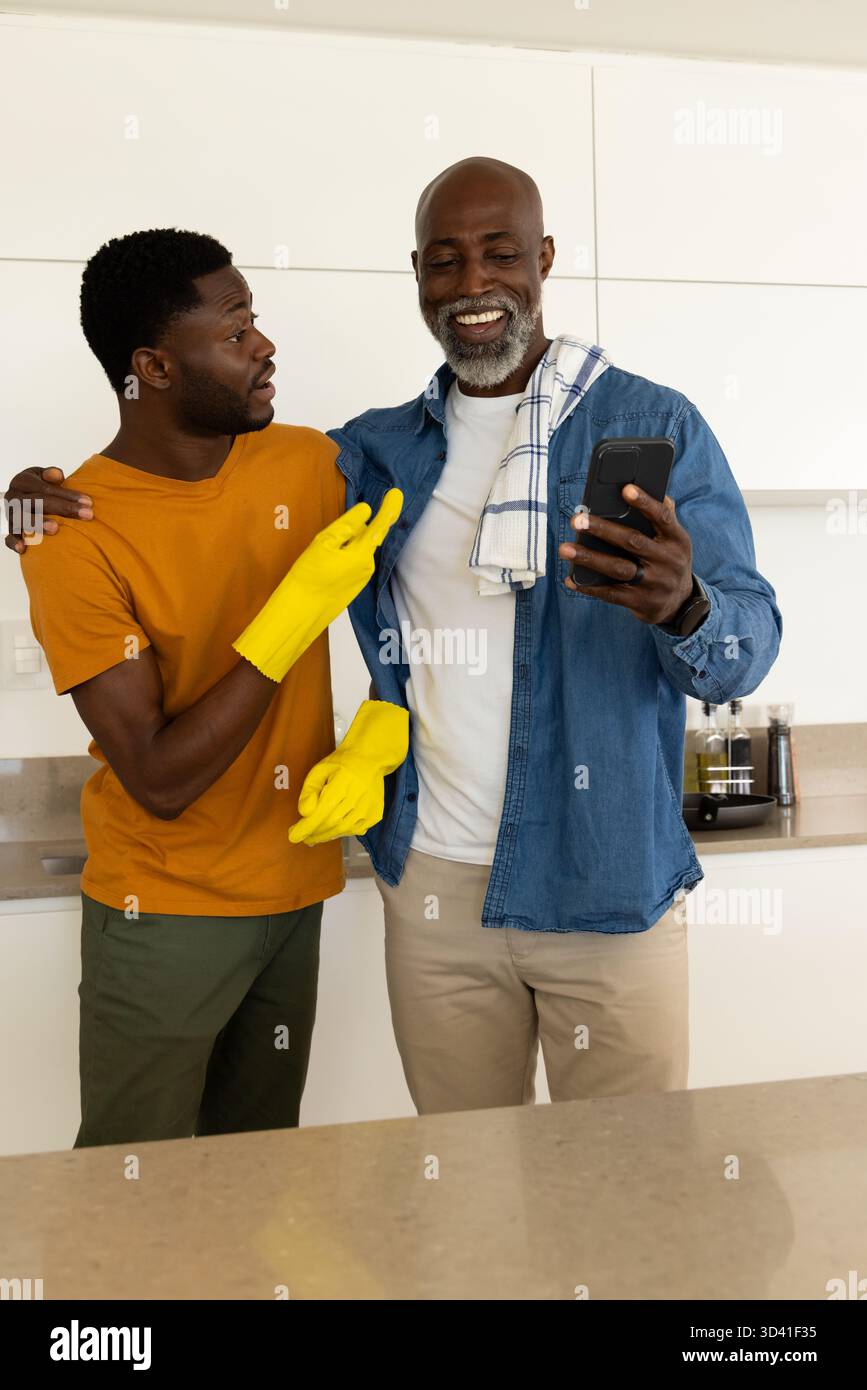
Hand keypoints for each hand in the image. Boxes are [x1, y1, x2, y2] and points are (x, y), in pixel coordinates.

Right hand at [3, 467, 92, 552]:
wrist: (23, 498)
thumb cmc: (39, 488)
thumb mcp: (43, 477)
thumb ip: (50, 475)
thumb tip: (58, 476)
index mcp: (22, 482)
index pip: (46, 488)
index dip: (68, 495)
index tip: (89, 502)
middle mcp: (14, 498)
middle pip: (38, 502)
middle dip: (63, 508)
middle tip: (87, 515)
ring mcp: (11, 515)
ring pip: (22, 519)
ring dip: (39, 524)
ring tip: (56, 529)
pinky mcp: (10, 530)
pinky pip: (9, 538)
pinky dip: (14, 542)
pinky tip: (23, 548)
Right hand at [233, 489, 402, 682]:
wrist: (300, 612)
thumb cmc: (308, 576)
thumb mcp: (324, 543)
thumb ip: (347, 526)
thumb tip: (366, 512)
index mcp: (362, 554)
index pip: (380, 526)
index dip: (389, 509)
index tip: (397, 493)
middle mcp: (367, 566)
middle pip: (366, 538)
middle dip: (355, 530)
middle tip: (331, 538)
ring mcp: (361, 579)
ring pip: (358, 551)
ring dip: (346, 545)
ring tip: (322, 555)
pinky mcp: (353, 587)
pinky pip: (353, 563)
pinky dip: (344, 557)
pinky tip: (325, 565)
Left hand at [288, 700, 408, 845]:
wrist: (369, 760)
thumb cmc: (341, 764)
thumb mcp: (319, 770)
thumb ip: (309, 791)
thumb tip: (305, 813)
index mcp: (342, 783)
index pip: (321, 812)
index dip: (306, 827)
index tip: (293, 836)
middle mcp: (357, 798)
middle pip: (331, 823)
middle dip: (313, 833)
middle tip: (302, 836)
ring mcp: (368, 808)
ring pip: (342, 830)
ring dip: (326, 835)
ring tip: (314, 836)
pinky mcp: (374, 815)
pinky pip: (354, 831)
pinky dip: (340, 833)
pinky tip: (332, 829)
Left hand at [558, 484, 692, 624]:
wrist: (680, 603)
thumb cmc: (669, 560)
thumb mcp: (675, 539)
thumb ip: (663, 516)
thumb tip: (645, 487)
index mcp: (677, 539)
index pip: (662, 517)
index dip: (645, 502)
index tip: (625, 489)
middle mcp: (668, 560)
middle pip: (632, 541)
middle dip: (602, 530)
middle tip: (577, 520)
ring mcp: (654, 583)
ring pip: (618, 568)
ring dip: (589, 558)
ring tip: (565, 549)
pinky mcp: (641, 602)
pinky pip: (612, 594)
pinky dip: (589, 587)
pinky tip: (571, 579)